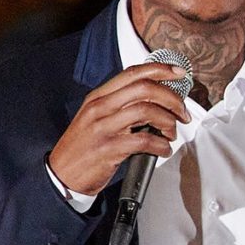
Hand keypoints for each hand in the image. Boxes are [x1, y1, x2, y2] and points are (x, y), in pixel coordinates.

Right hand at [48, 62, 193, 196]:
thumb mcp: (96, 117)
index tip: (179, 73)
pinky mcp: (108, 148)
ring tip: (170, 134)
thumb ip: (120, 105)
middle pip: (144, 89)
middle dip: (172, 99)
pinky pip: (144, 140)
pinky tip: (163, 149)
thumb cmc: (84, 146)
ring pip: (147, 111)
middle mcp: (100, 108)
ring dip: (168, 122)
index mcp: (98, 97)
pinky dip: (161, 145)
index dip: (160, 70)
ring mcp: (103, 127)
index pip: (132, 73)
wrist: (62, 174)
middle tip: (182, 113)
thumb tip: (156, 100)